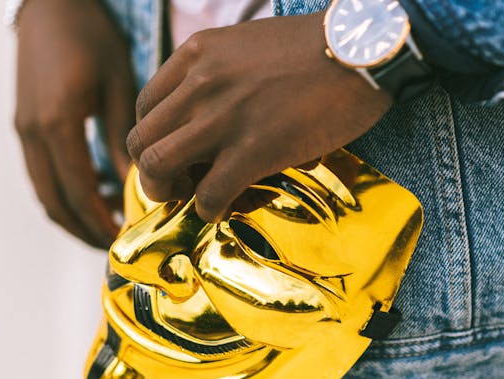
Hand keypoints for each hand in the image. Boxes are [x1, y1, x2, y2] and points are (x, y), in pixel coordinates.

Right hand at [14, 0, 135, 247]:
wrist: (50, 4)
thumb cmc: (90, 36)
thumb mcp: (119, 85)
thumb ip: (125, 138)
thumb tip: (138, 183)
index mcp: (58, 124)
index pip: (78, 192)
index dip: (100, 221)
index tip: (123, 238)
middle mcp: (33, 133)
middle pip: (54, 202)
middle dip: (83, 229)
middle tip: (114, 243)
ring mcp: (23, 130)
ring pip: (43, 192)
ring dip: (71, 215)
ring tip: (105, 224)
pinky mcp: (24, 125)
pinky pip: (40, 174)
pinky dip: (63, 193)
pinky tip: (91, 193)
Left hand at [126, 11, 392, 222]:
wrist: (362, 49)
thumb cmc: (316, 48)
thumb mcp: (247, 44)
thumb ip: (216, 71)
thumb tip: (207, 112)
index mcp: (196, 54)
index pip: (145, 106)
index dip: (152, 139)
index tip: (173, 153)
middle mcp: (199, 84)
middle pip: (141, 140)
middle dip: (149, 171)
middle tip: (174, 184)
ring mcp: (222, 118)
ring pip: (158, 167)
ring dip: (167, 193)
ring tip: (190, 198)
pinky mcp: (252, 150)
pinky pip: (207, 195)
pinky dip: (209, 210)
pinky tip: (224, 208)